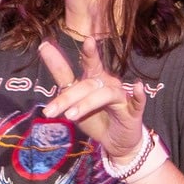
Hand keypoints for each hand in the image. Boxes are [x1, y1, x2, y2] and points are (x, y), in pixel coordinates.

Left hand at [35, 41, 148, 165]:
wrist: (115, 142)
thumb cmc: (95, 117)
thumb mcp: (72, 99)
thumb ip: (61, 74)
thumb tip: (44, 45)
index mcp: (95, 78)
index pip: (90, 63)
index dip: (89, 53)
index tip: (87, 41)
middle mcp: (109, 84)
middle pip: (89, 84)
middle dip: (68, 97)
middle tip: (49, 111)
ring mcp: (122, 97)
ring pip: (105, 95)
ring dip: (87, 103)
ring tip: (70, 116)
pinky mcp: (133, 112)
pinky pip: (138, 102)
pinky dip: (139, 95)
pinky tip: (137, 87)